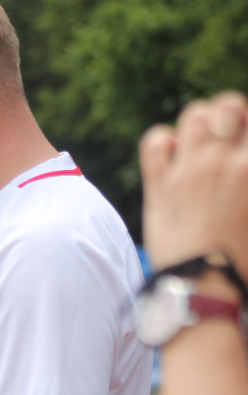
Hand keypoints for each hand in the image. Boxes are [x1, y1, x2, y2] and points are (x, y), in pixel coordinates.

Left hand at [140, 92, 247, 269]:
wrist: (207, 290)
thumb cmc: (242, 261)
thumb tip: (243, 167)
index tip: (243, 143)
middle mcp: (228, 163)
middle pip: (228, 105)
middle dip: (228, 113)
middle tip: (226, 134)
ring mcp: (191, 172)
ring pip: (192, 116)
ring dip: (197, 123)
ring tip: (199, 141)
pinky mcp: (161, 186)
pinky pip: (154, 141)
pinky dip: (162, 140)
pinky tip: (170, 155)